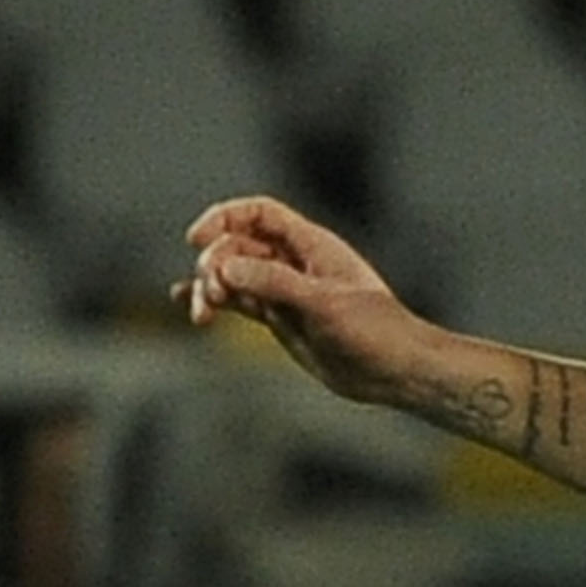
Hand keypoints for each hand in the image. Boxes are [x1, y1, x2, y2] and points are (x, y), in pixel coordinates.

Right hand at [177, 194, 433, 408]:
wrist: (396, 372)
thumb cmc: (375, 331)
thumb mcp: (325, 304)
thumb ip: (275, 283)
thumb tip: (226, 269)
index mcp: (312, 246)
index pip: (258, 214)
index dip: (224, 218)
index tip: (197, 238)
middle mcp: (295, 263)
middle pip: (237, 246)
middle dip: (215, 264)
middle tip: (213, 294)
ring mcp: (285, 291)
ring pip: (233, 276)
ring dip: (210, 288)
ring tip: (202, 313)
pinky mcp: (280, 319)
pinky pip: (238, 302)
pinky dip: (214, 302)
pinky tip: (189, 306)